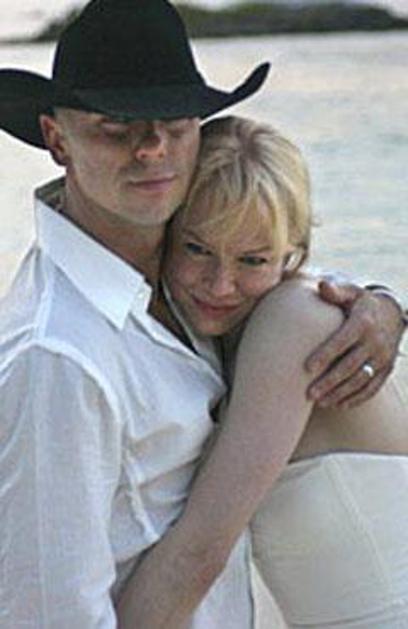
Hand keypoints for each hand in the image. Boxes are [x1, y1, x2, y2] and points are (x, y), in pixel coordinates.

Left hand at [305, 280, 404, 408]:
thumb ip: (336, 290)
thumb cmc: (360, 302)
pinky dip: (356, 399)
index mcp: (362, 323)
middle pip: (350, 367)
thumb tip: (322, 285)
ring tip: (320, 402)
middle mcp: (375, 342)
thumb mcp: (351, 291)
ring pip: (360, 381)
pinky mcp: (387, 369)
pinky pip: (372, 388)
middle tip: (309, 394)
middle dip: (329, 382)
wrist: (393, 312)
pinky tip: (339, 405)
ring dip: (340, 394)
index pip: (341, 342)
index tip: (306, 368)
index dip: (324, 355)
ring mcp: (383, 358)